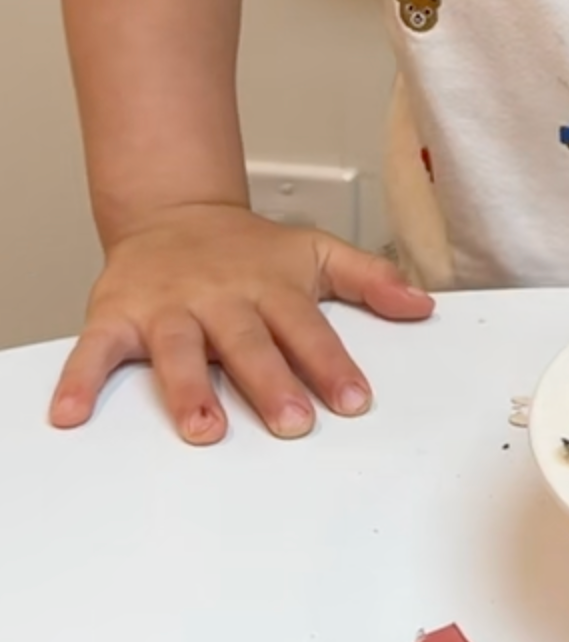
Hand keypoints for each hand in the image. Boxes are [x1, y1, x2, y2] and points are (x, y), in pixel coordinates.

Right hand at [47, 203, 434, 442]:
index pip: (308, 328)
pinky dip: (80, 380)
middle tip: (293, 422)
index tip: (355, 400)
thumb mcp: (315, 252)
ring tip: (205, 429)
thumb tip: (424, 305)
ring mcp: (169, 308)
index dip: (332, 363)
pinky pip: (96, 349)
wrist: (176, 212)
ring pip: (179, 349)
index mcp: (271, 286)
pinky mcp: (118, 315)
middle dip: (271, 383)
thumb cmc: (249, 250)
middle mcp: (222, 298)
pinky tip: (71, 415)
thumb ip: (371, 279)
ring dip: (190, 389)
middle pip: (249, 342)